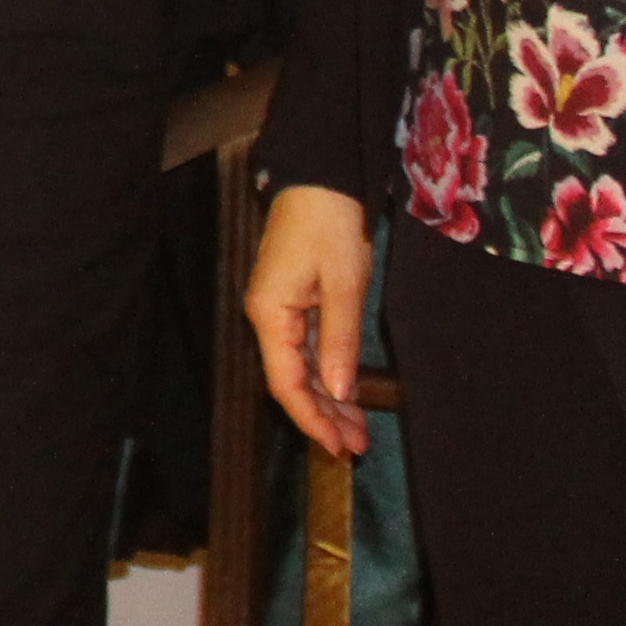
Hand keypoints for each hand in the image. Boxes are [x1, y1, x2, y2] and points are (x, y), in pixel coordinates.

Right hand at [244, 184, 373, 458]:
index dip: (311, 419)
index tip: (338, 447)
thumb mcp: (344, 284)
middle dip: (323, 416)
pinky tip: (346, 393)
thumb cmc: (330, 224)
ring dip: (327, 399)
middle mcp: (268, 317)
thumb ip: (339, 340)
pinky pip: (307, 349)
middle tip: (358, 446)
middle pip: (291, 381)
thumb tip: (338, 391)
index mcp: (270, 314)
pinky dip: (327, 374)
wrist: (320, 178)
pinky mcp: (294, 301)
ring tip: (357, 430)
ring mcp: (279, 309)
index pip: (285, 382)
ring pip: (300, 368)